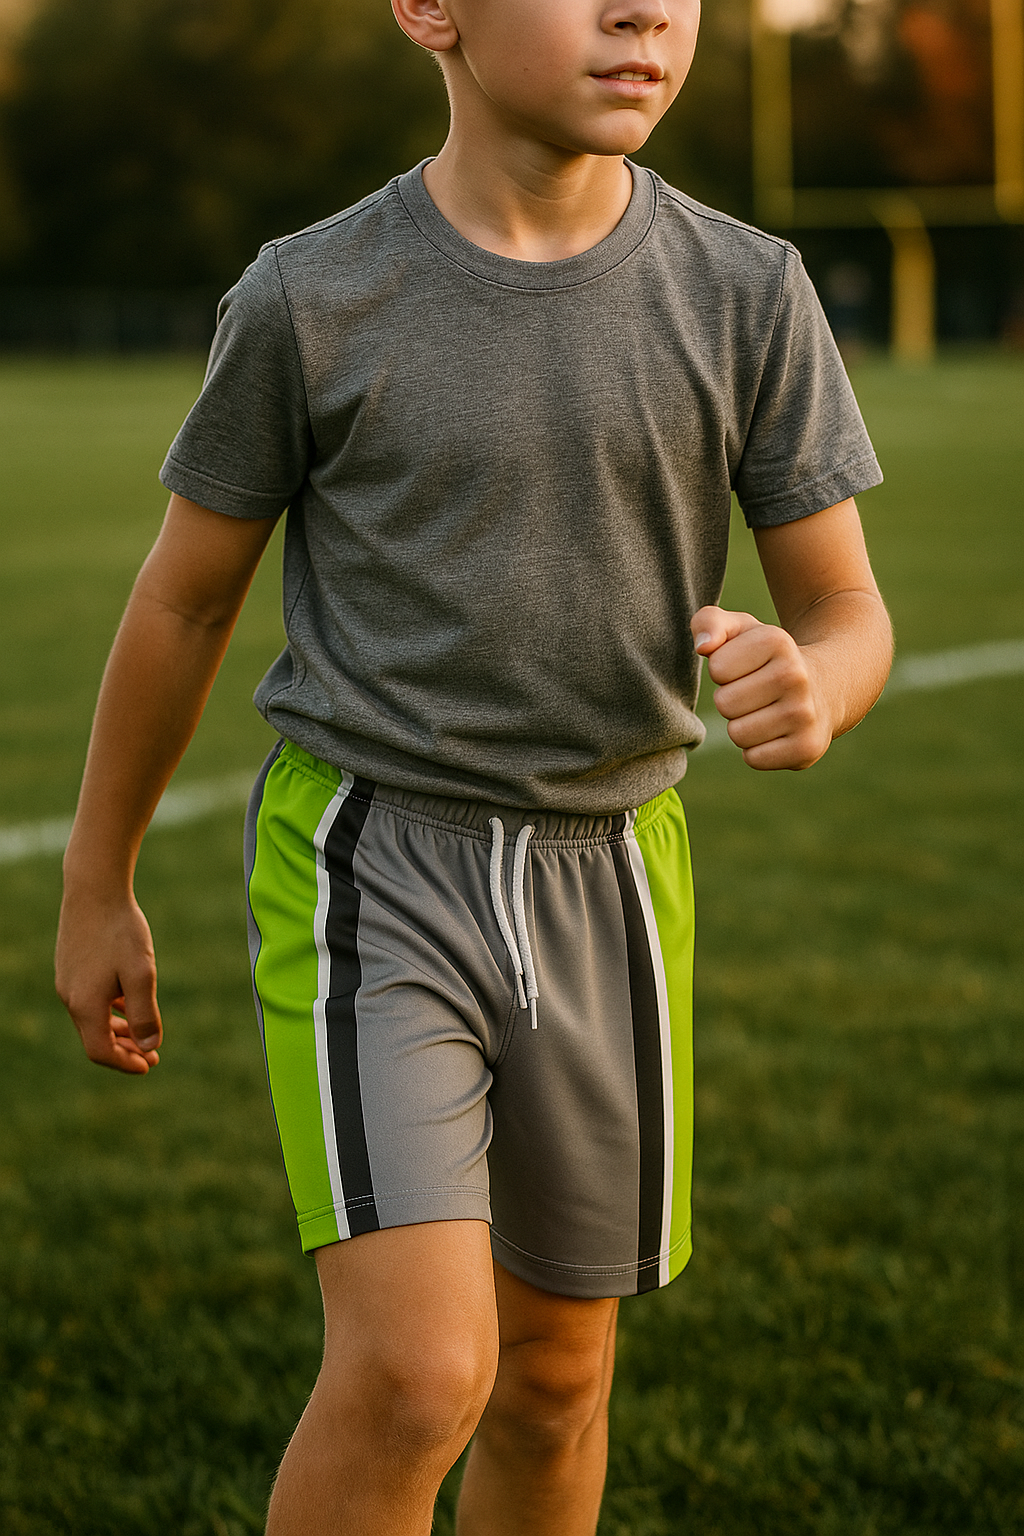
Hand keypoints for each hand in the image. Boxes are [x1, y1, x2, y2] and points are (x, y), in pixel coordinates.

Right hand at [55, 892, 162, 1073]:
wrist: (94, 888)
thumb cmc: (121, 930)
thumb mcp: (142, 973)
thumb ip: (145, 1013)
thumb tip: (148, 1048)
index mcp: (85, 1004)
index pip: (101, 1051)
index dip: (125, 1063)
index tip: (150, 1065)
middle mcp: (70, 997)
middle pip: (95, 1037)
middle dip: (124, 1050)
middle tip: (152, 1056)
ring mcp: (67, 981)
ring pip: (92, 1018)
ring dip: (117, 1030)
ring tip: (142, 1034)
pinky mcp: (69, 966)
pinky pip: (89, 1000)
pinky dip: (109, 1010)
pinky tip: (127, 1003)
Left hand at [691, 605, 833, 770]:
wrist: (826, 687)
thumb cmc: (768, 658)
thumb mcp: (740, 630)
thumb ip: (709, 623)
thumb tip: (703, 646)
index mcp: (777, 641)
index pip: (718, 668)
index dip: (724, 670)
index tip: (747, 668)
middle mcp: (796, 676)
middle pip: (725, 703)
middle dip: (731, 700)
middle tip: (755, 693)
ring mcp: (805, 714)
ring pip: (738, 734)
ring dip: (743, 726)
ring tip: (766, 711)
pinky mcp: (806, 748)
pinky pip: (754, 758)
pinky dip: (758, 750)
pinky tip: (776, 732)